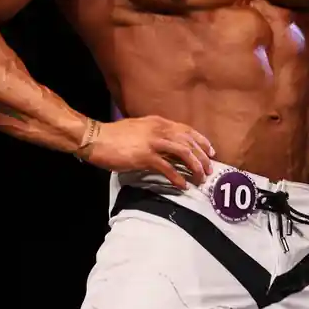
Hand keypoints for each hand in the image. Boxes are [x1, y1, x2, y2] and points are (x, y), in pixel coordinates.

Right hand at [83, 115, 214, 189]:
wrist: (97, 138)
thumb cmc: (116, 135)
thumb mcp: (140, 128)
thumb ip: (155, 133)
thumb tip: (168, 145)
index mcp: (159, 122)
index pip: (187, 130)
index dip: (201, 141)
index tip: (211, 152)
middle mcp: (159, 129)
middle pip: (189, 142)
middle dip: (202, 157)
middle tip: (209, 170)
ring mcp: (153, 142)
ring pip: (183, 153)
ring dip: (195, 167)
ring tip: (200, 179)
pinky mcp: (145, 156)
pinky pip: (167, 168)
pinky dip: (177, 178)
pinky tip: (182, 186)